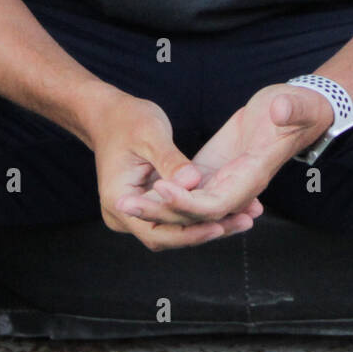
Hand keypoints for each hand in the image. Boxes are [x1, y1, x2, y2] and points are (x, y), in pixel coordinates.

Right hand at [90, 94, 258, 251]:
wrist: (107, 114)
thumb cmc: (126, 119)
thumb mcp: (150, 134)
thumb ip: (171, 161)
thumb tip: (195, 182)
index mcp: (119, 201)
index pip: (157, 232)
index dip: (189, 233)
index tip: (219, 225)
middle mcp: (124, 215)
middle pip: (168, 236)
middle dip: (205, 232)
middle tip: (244, 222)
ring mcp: (134, 213)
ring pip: (173, 230)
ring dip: (206, 226)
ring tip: (244, 218)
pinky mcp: (147, 205)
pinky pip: (174, 217)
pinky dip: (199, 214)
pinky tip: (230, 207)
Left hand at [115, 83, 333, 228]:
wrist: (303, 111)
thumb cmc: (304, 108)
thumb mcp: (297, 104)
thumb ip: (291, 109)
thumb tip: (281, 111)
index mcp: (255, 176)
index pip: (216, 203)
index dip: (187, 201)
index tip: (158, 189)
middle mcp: (239, 187)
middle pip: (196, 214)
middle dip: (162, 211)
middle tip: (125, 203)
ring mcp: (225, 181)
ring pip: (189, 207)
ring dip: (159, 207)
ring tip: (126, 201)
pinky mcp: (215, 171)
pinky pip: (189, 192)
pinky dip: (167, 196)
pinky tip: (141, 192)